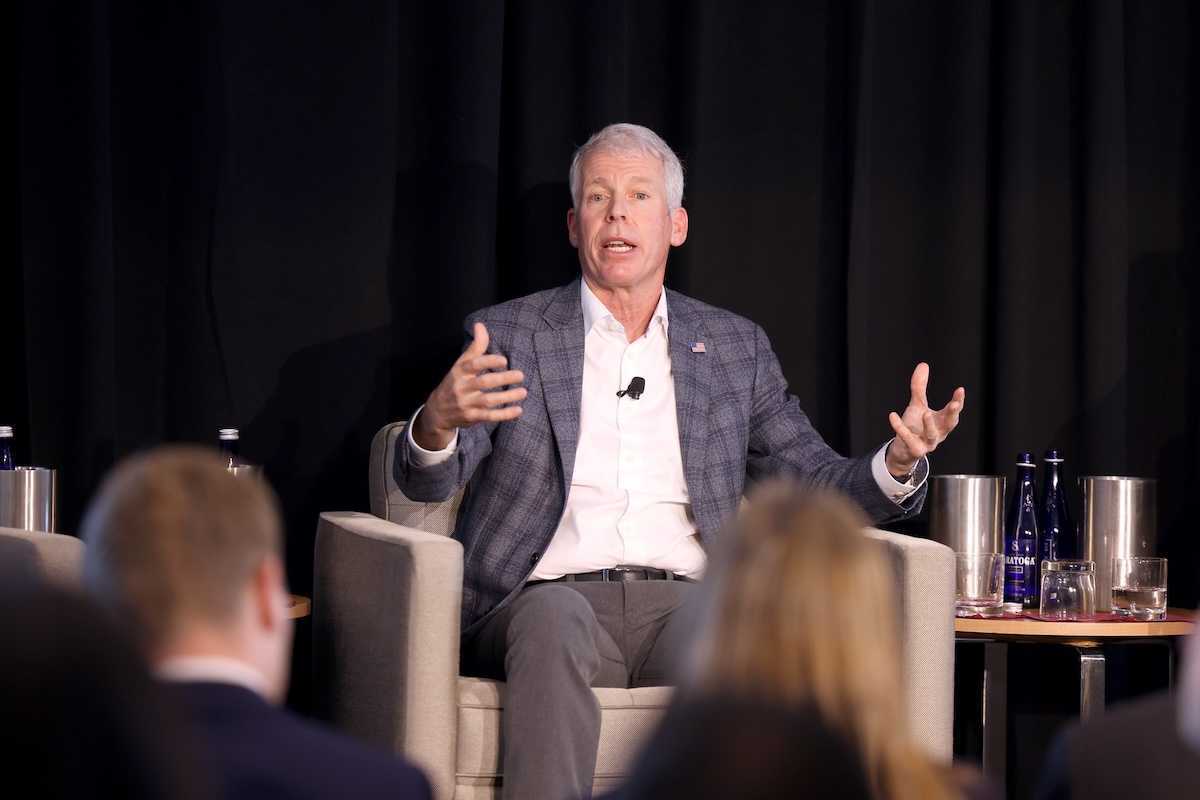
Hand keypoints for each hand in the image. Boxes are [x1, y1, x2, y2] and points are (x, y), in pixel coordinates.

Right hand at [411, 323, 526, 450]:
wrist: (437, 411)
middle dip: (503, 379)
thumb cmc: (455, 382)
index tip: (504, 360)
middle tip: (520, 375)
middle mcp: (462, 387)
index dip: (488, 361)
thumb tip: (480, 325)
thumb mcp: (461, 364)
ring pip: (488, 401)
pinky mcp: (471, 417)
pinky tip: (518, 410)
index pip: (473, 364)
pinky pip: (489, 416)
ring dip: (507, 397)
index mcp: (459, 371)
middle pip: (483, 383)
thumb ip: (475, 346)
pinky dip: (504, 415)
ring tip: (523, 392)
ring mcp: (466, 403)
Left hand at [885, 362, 964, 478]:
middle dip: (952, 414)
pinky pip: (908, 439)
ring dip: (929, 425)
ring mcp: (927, 443)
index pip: (953, 411)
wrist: (903, 450)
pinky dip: (900, 428)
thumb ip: (920, 387)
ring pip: (931, 435)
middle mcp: (938, 433)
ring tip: (926, 414)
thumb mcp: (917, 405)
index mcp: (942, 422)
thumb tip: (923, 365)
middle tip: (955, 404)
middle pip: (949, 424)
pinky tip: (892, 415)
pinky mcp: (914, 450)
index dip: (958, 401)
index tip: (960, 390)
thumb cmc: (914, 427)